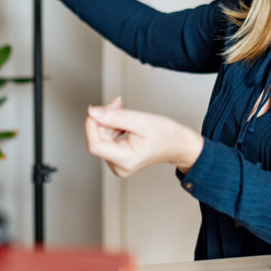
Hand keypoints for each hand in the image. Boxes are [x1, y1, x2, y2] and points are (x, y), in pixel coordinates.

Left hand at [85, 97, 203, 177]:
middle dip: (104, 119)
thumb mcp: (140, 120)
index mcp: (125, 160)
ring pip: (102, 138)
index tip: (96, 110)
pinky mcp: (118, 160)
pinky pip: (108, 140)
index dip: (91, 125)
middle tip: (117, 103)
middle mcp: (119, 167)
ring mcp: (118, 165)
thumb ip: (114, 116)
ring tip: (123, 110)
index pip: (95, 145)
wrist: (178, 145)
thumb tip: (93, 112)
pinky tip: (123, 121)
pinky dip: (113, 127)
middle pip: (98, 139)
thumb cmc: (166, 135)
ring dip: (109, 121)